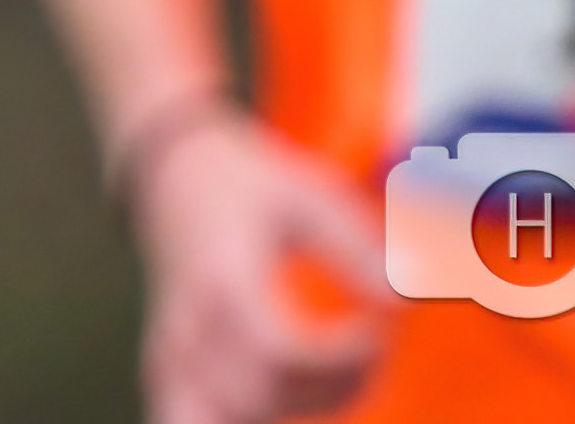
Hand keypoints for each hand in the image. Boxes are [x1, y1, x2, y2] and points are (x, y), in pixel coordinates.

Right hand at [128, 112, 389, 423]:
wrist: (171, 176)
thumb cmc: (246, 183)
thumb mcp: (305, 195)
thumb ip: (356, 248)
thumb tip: (405, 301)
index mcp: (222, 278)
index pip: (279, 351)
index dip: (342, 358)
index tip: (382, 330)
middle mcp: (188, 328)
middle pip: (266, 397)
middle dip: (337, 384)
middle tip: (373, 345)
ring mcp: (171, 357)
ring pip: (236, 420)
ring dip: (304, 405)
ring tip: (342, 367)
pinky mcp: (169, 375)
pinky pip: (204, 423)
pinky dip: (255, 418)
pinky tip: (298, 389)